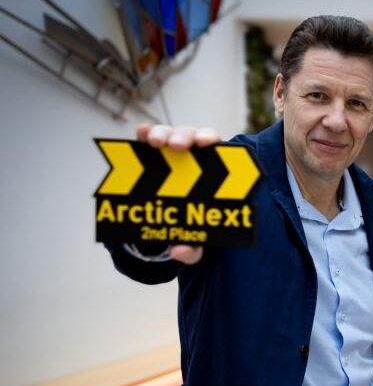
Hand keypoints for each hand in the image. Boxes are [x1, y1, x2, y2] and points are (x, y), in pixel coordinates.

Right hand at [137, 124, 219, 264]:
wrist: (180, 222)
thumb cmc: (197, 226)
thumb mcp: (198, 242)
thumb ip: (194, 250)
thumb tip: (179, 252)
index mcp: (217, 172)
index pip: (219, 149)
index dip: (212, 142)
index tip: (205, 143)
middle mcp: (198, 154)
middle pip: (195, 137)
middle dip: (186, 137)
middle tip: (177, 146)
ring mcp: (175, 149)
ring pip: (172, 134)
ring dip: (163, 134)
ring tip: (154, 143)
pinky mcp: (155, 151)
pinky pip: (150, 138)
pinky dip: (145, 133)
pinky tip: (140, 134)